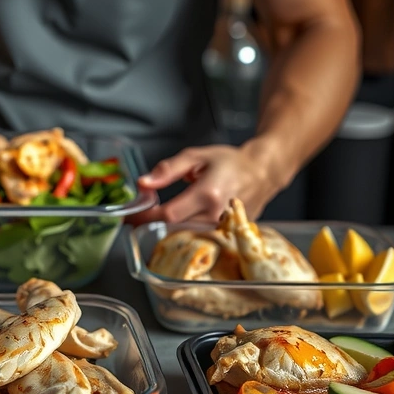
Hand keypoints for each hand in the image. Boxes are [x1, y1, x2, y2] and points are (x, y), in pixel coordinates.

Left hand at [132, 144, 283, 224]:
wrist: (261, 174)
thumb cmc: (230, 162)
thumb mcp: (196, 156)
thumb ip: (168, 170)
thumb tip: (143, 183)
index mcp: (208, 194)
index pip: (168, 214)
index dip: (146, 217)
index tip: (131, 216)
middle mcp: (216, 215)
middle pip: (174, 229)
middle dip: (150, 224)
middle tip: (135, 218)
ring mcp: (222, 229)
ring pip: (184, 235)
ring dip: (164, 229)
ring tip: (151, 218)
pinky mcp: (225, 235)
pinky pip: (197, 237)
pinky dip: (181, 231)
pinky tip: (174, 223)